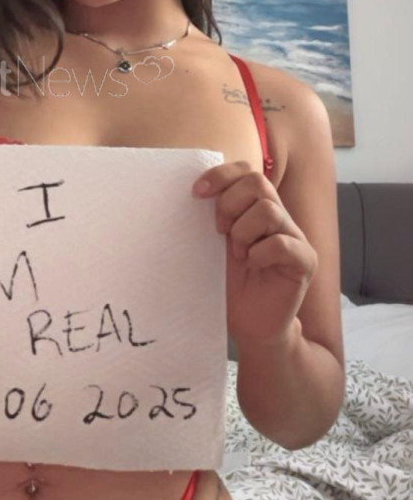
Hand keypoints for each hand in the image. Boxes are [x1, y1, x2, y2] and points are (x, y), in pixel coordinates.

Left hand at [192, 160, 316, 347]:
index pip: (246, 171)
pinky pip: (282, 243)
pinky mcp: (305, 261)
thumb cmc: (232, 285)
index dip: (221, 175)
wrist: (251, 327)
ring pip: (268, 210)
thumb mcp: (216, 244)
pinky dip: (259, 253)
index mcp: (257, 209)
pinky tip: (253, 266)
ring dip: (243, 232)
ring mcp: (296, 238)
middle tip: (219, 232)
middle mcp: (280, 217)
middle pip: (258, 182)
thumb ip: (215, 216)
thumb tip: (195, 189)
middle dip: (229, 204)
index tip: (196, 193)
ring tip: (239, 254)